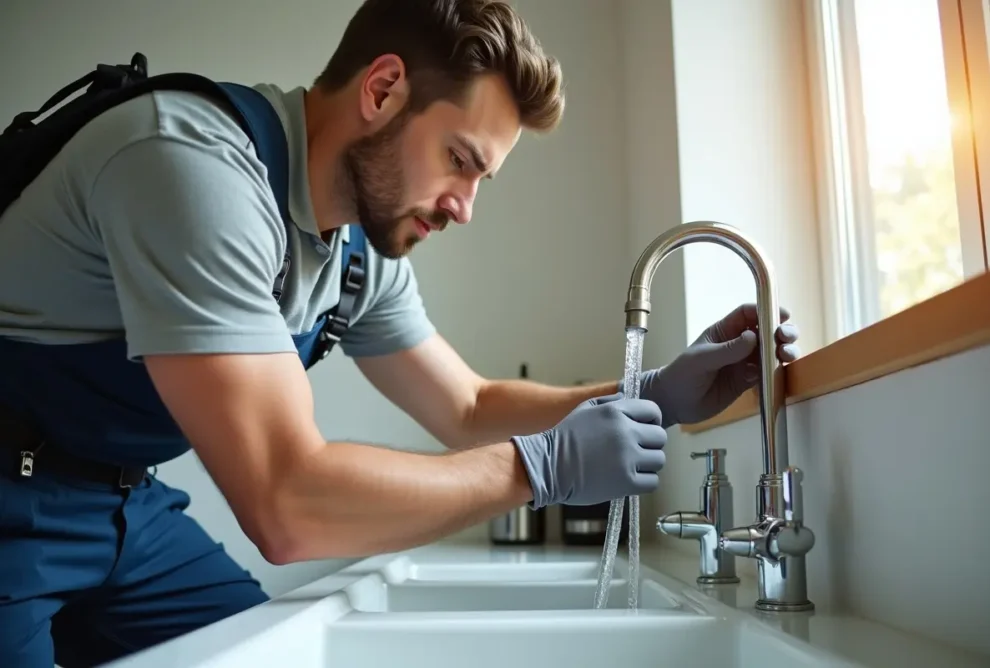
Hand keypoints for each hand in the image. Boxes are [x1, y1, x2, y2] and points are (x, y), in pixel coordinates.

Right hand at [511, 393, 666, 508]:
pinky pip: (652, 481)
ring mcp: (627, 458)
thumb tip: (631, 400)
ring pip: (658, 460)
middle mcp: (625, 432)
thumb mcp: (586, 409)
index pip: (653, 411)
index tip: (644, 430)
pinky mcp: (627, 482)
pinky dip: (643, 482)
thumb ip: (612, 403)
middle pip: (659, 437)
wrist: (547, 467)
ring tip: (628, 466)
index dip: (651, 421)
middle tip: (635, 451)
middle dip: (649, 444)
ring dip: (647, 464)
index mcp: (616, 411)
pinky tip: (627, 479)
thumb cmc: (565, 439)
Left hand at [635, 303, 799, 426]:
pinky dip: (777, 373)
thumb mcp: (702, 359)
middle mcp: (738, 344)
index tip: (782, 315)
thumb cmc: (682, 374)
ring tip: (787, 355)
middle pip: (766, 332)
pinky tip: (779, 374)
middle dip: (781, 331)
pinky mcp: (747, 382)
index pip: (749, 314)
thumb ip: (727, 350)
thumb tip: (753, 336)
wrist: (674, 403)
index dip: (766, 311)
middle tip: (786, 337)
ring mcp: (744, 363)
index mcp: (725, 331)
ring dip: (783, 352)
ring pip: (771, 353)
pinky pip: (768, 374)